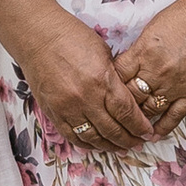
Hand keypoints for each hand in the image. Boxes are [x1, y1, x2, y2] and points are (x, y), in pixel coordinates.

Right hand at [18, 9, 154, 158]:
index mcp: (102, 80)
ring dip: (111, 146)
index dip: (140, 126)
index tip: (148, 132)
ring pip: (93, 138)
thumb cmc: (71, 37)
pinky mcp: (53, 112)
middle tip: (139, 144)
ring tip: (122, 148)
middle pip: (113, 129)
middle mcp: (85, 98)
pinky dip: (87, 144)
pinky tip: (98, 145)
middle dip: (130, 140)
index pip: (127, 112)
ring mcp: (67, 108)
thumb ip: (114, 77)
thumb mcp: (103, 52)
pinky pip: (73, 136)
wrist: (37, 36)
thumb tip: (127, 97)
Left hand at [113, 0, 185, 139]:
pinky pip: (173, 116)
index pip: (117, 74)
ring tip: (127, 123)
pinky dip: (161, 128)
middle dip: (119, 102)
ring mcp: (175, 85)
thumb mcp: (154, 27)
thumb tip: (129, 65)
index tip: (105, 86)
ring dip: (137, 117)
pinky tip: (152, 135)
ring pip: (147, 110)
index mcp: (144, 51)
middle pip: (129, 96)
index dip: (109, 82)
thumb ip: (140, 49)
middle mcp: (157, 71)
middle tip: (113, 108)